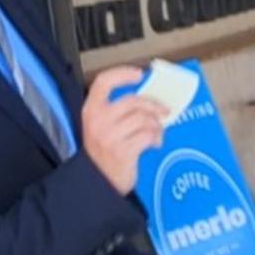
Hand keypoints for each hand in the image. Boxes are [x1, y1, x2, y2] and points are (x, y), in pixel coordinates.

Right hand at [82, 66, 166, 194]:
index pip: (103, 82)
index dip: (122, 74)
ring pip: (144, 119)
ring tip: (156, 132)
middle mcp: (98, 121)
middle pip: (132, 100)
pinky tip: (154, 143)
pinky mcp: (123, 152)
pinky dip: (156, 138)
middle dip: (153, 105)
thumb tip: (149, 97)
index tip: (139, 75)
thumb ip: (118, 109)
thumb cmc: (104, 151)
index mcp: (90, 111)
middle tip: (163, 111)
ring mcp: (110, 137)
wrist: (99, 181)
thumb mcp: (102, 126)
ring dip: (156, 125)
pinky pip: (148, 135)